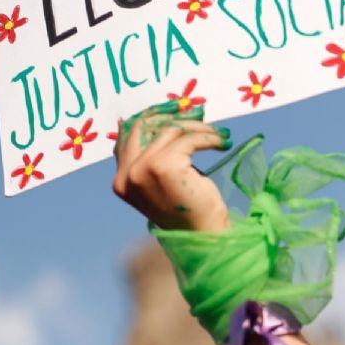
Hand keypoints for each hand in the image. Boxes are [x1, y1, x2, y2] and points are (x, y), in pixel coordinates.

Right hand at [112, 101, 232, 231]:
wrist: (205, 236)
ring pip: (170, 130)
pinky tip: (222, 142)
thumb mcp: (168, 180)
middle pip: (144, 126)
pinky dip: (208, 137)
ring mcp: (142, 170)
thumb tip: (167, 120)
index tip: (175, 108)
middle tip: (198, 113)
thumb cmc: (191, 210)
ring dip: (198, 128)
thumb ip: (157, 156)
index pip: (127, 134)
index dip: (151, 117)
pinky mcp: (163, 166)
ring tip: (219, 134)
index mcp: (122, 180)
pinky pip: (188, 139)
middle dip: (172, 114)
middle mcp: (127, 174)